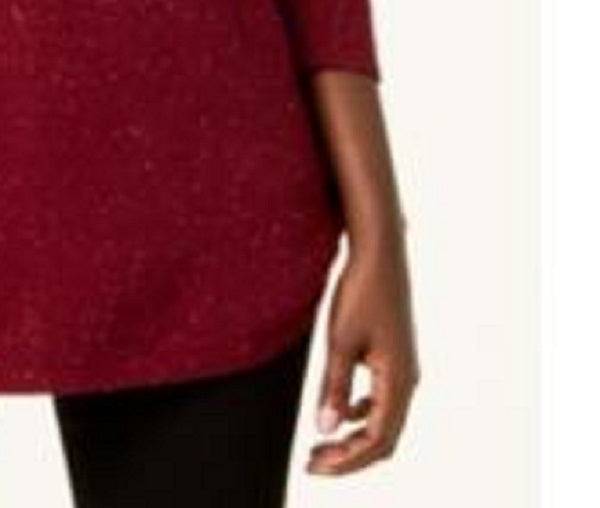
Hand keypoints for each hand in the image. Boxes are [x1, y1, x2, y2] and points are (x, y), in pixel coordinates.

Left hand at [306, 238, 419, 475]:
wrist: (379, 254)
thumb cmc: (360, 293)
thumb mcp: (341, 341)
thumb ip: (334, 386)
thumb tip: (325, 429)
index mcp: (399, 381)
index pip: (377, 440)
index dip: (347, 460)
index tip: (314, 465)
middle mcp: (407, 380)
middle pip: (383, 438)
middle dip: (349, 456)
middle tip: (313, 463)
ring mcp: (402, 369)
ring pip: (382, 421)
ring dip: (353, 437)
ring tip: (320, 444)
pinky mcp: (393, 358)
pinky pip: (381, 401)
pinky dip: (359, 415)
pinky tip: (336, 410)